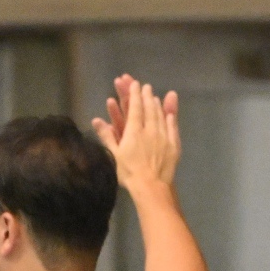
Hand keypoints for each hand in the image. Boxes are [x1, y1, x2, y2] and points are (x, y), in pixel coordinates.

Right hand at [93, 74, 180, 190]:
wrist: (150, 187)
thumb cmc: (129, 173)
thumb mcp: (114, 154)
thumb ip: (106, 135)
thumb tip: (96, 119)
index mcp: (134, 131)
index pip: (135, 107)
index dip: (135, 94)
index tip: (135, 84)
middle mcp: (150, 129)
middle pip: (149, 108)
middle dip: (147, 96)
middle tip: (146, 86)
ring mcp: (163, 137)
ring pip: (160, 116)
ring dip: (157, 105)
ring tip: (155, 97)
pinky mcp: (173, 145)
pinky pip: (172, 128)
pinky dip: (170, 118)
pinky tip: (168, 114)